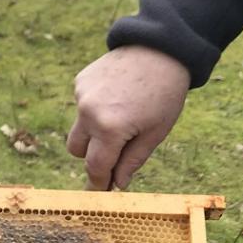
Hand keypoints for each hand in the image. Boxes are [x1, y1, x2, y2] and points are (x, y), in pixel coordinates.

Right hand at [66, 46, 190, 190]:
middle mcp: (89, 112)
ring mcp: (81, 95)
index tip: (99, 194)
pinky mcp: (80, 81)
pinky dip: (95, 109)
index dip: (98, 183)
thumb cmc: (164, 93)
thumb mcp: (156, 132)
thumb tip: (117, 183)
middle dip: (93, 156)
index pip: (96, 167)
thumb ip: (132, 160)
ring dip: (93, 132)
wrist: (160, 48)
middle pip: (77, 150)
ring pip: (78, 127)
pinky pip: (82, 106)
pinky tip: (117, 96)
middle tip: (116, 152)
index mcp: (110, 128)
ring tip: (121, 117)